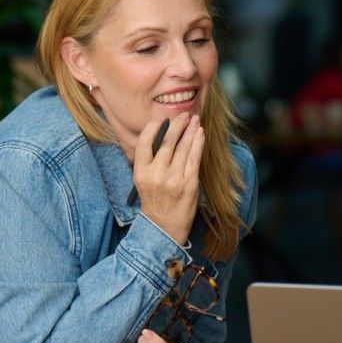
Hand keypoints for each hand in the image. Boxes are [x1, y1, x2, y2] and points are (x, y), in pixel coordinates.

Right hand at [134, 113, 204, 243]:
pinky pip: (195, 158)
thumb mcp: (143, 181)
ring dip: (190, 130)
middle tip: (184, 114)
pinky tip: (200, 134)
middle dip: (178, 124)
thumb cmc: (154, 202)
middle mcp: (156, 174)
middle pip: (167, 141)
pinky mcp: (190, 184)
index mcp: (141, 172)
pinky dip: (198, 143)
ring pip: (183, 147)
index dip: (154, 127)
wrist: (163, 228)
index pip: (145, 142)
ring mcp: (174, 179)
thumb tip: (163, 135)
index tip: (162, 119)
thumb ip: (150, 161)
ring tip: (195, 120)